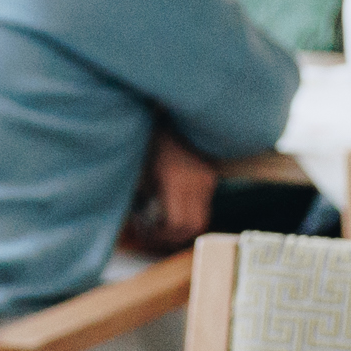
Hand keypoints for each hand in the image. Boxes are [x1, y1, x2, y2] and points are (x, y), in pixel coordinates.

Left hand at [125, 130, 218, 253]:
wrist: (184, 114)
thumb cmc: (155, 136)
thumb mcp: (143, 163)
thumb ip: (143, 191)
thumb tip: (139, 216)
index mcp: (177, 181)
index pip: (177, 223)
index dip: (160, 234)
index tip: (143, 229)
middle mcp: (197, 185)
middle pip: (192, 227)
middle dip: (172, 236)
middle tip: (152, 233)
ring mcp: (207, 182)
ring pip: (200, 219)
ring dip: (182, 227)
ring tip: (161, 223)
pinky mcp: (210, 179)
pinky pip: (202, 206)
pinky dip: (188, 213)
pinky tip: (172, 206)